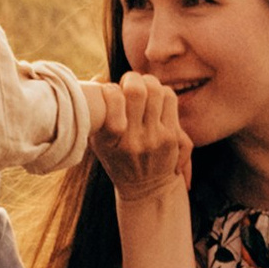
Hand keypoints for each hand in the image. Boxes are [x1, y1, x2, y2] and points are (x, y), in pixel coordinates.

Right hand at [91, 74, 191, 199]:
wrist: (147, 189)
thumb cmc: (118, 160)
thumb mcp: (98, 143)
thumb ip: (96, 113)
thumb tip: (98, 78)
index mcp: (110, 141)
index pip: (111, 101)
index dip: (109, 89)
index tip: (107, 91)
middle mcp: (133, 140)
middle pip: (137, 91)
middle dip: (132, 79)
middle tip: (128, 83)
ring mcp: (155, 138)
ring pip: (156, 90)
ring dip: (148, 83)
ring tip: (143, 89)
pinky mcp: (172, 136)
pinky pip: (170, 99)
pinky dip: (162, 92)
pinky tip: (155, 99)